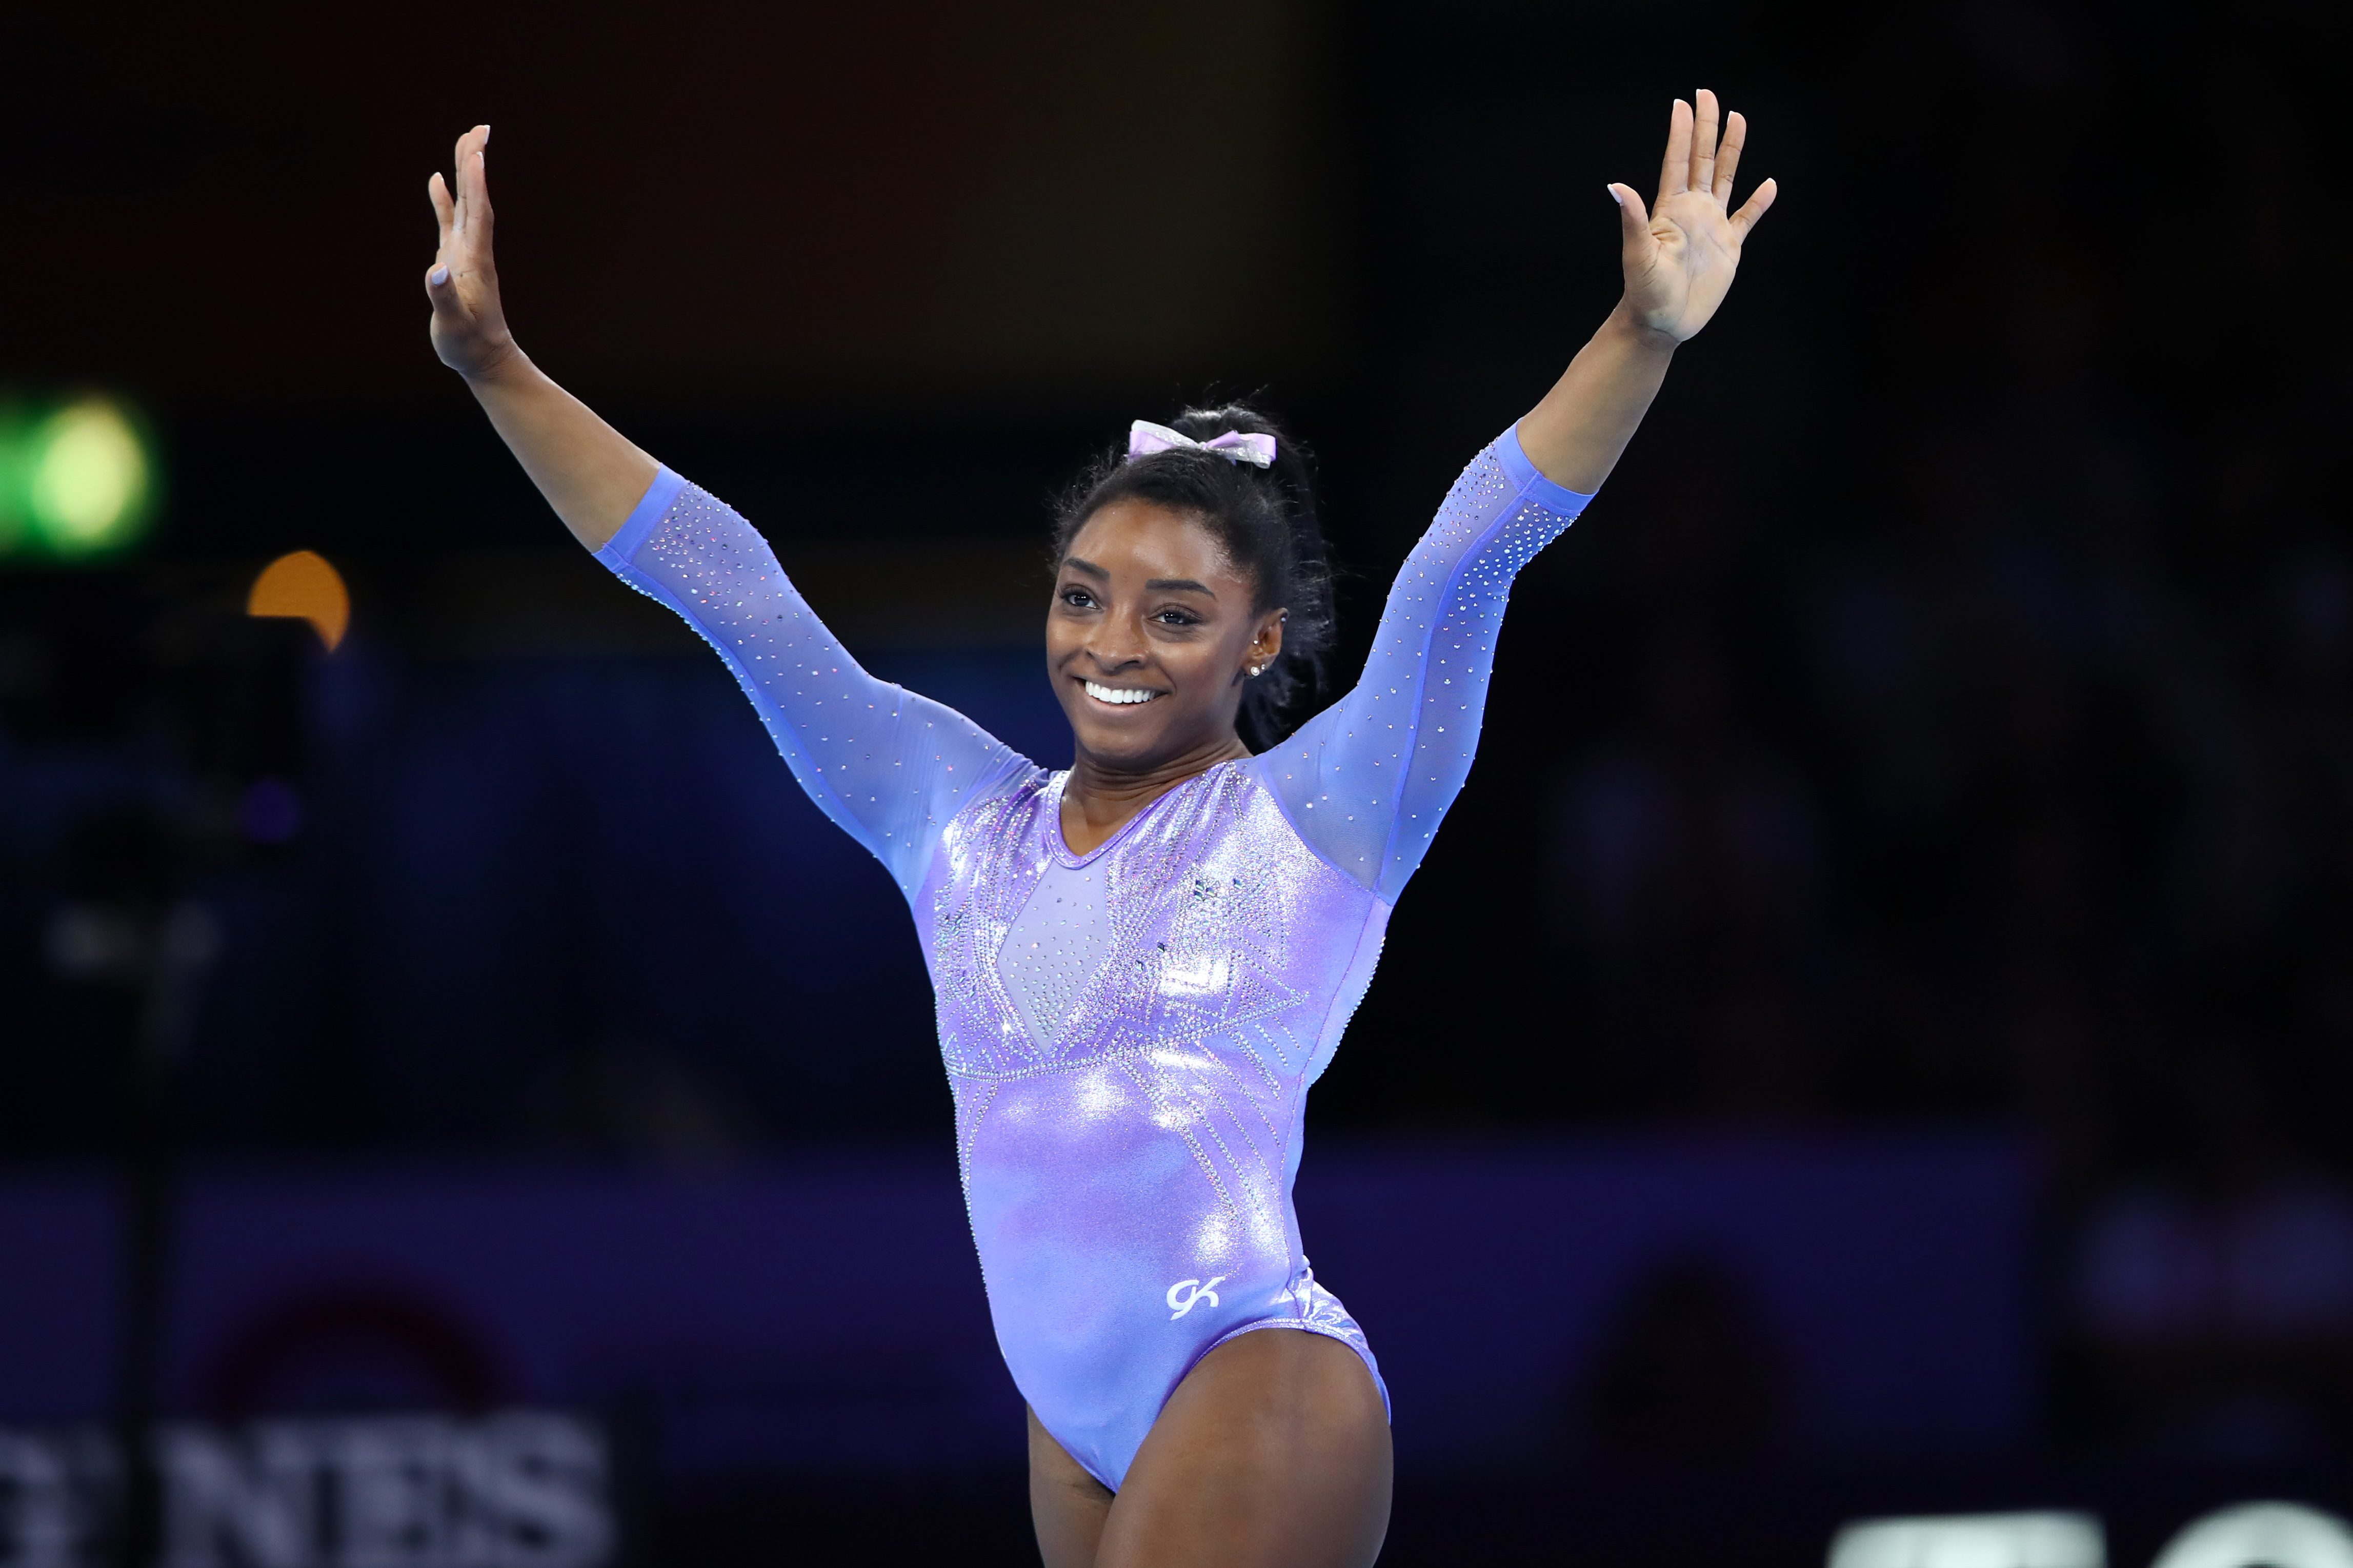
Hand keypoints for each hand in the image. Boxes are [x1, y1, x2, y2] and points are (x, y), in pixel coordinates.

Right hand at [425, 125, 519, 379]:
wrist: (483, 359)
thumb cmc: (468, 345)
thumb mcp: (454, 324)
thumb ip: (444, 298)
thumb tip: (435, 270)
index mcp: (475, 261)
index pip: (478, 213)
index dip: (476, 183)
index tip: (477, 151)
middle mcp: (473, 250)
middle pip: (476, 198)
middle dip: (475, 163)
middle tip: (480, 128)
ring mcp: (464, 252)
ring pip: (465, 203)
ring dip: (464, 172)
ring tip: (464, 140)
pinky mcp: (454, 260)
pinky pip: (448, 221)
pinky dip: (443, 200)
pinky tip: (436, 180)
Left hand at [1609, 90, 1775, 343]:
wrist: (1661, 324)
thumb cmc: (1644, 293)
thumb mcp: (1637, 255)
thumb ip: (1633, 219)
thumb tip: (1615, 186)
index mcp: (1670, 209)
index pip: (1678, 161)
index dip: (1681, 132)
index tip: (1682, 102)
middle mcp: (1692, 211)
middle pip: (1703, 159)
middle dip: (1707, 127)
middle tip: (1709, 93)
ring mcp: (1711, 227)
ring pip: (1725, 179)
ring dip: (1732, 150)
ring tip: (1739, 119)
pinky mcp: (1729, 248)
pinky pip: (1747, 219)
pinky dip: (1759, 202)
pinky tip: (1768, 184)